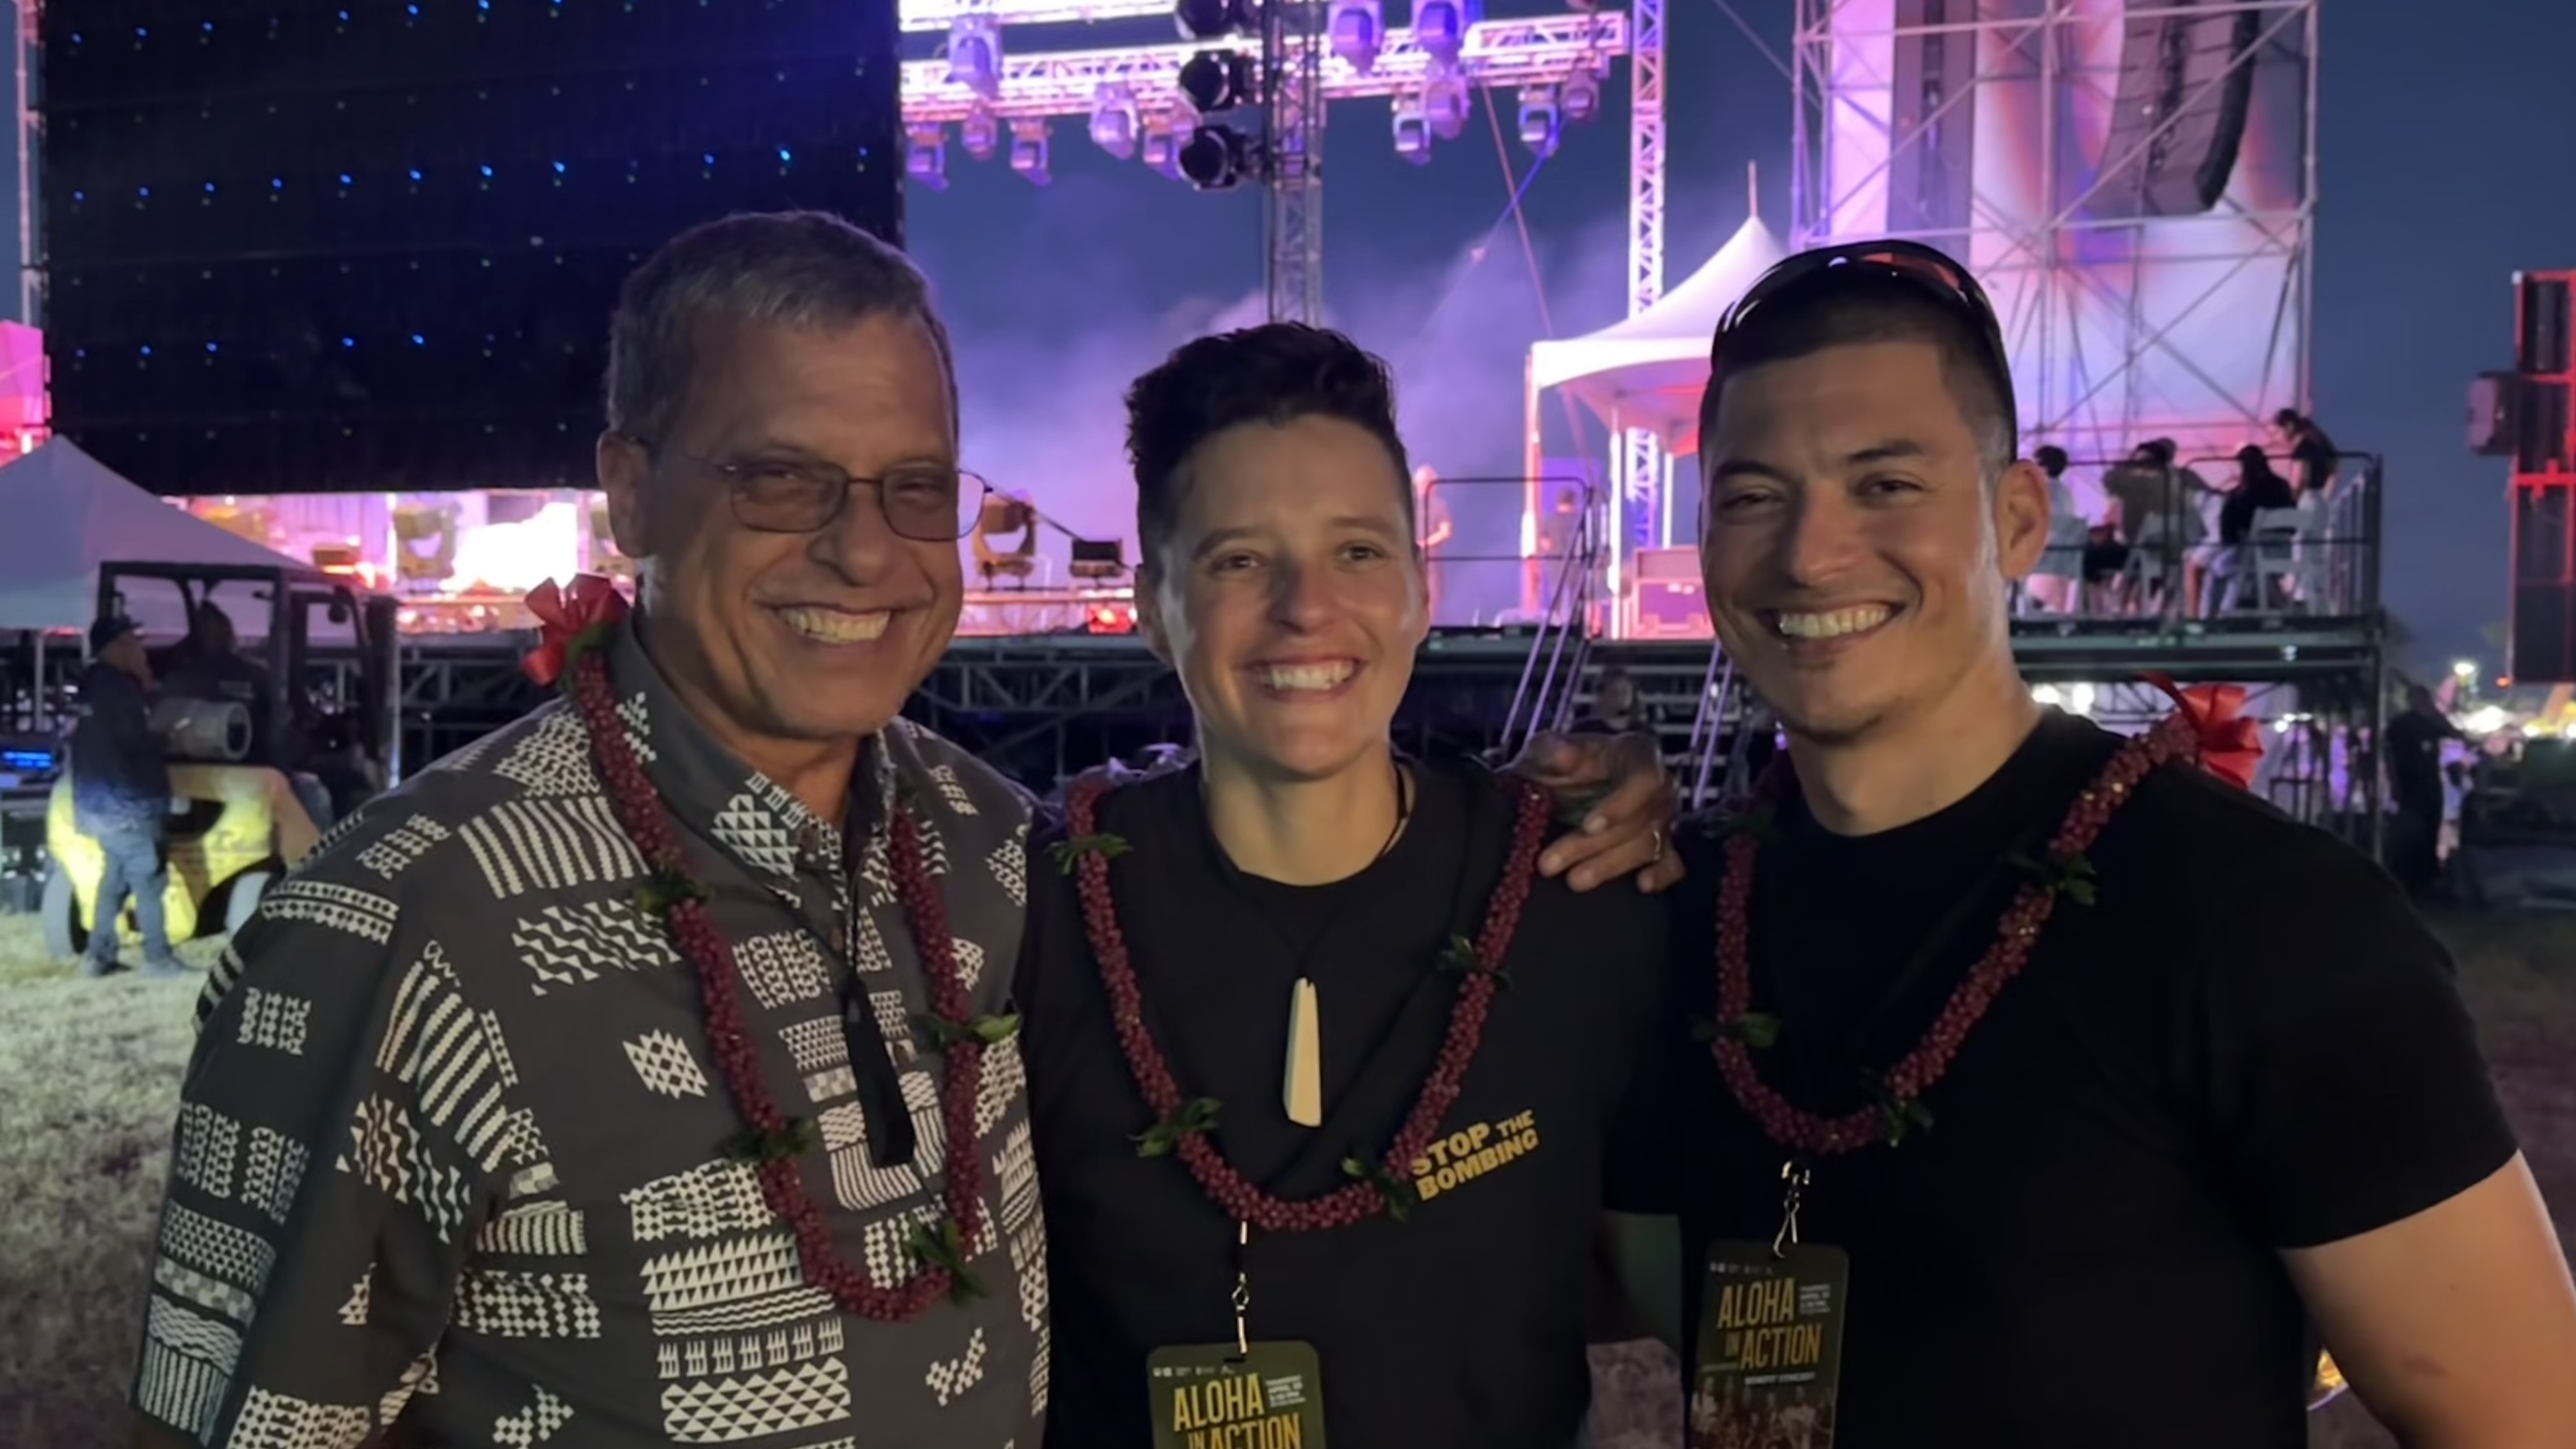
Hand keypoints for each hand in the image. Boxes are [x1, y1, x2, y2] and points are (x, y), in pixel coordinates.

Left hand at [1506, 730, 1684, 892]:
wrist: (1560, 784)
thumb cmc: (1557, 762)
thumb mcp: (1546, 749)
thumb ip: (1552, 749)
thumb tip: (1563, 755)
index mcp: (1637, 754)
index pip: (1644, 779)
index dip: (1621, 805)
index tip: (1588, 826)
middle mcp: (1659, 787)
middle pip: (1637, 821)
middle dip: (1591, 845)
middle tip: (1550, 863)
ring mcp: (1663, 818)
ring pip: (1647, 846)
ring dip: (1609, 866)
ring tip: (1573, 881)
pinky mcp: (1662, 846)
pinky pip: (1672, 864)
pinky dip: (1660, 875)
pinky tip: (1642, 885)